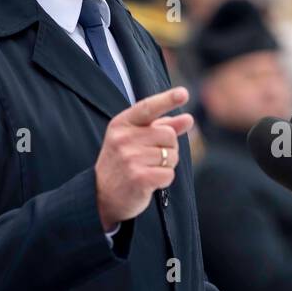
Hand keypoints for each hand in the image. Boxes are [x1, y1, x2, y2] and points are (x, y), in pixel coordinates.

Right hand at [94, 86, 193, 229]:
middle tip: (150, 159)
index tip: (184, 93)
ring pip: (172, 156)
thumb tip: (189, 119)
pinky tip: (148, 183)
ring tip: (146, 170)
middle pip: (169, 135)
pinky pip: (169, 174)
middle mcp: (124, 138)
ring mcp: (130, 158)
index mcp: (121, 124)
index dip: (167, 99)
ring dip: (166, 166)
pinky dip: (164, 180)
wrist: (102, 197)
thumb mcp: (135, 140)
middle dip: (168, 148)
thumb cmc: (123, 164)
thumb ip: (162, 127)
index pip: (148, 108)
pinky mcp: (139, 177)